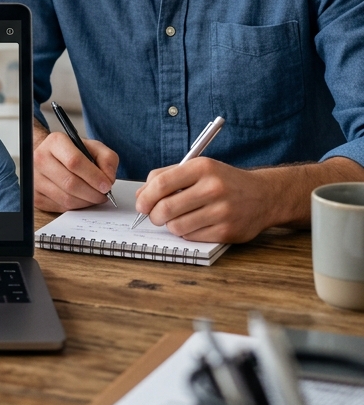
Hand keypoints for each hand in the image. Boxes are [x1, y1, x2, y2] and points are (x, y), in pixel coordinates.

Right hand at [33, 123, 118, 211]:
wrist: (50, 157)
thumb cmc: (74, 153)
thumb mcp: (94, 148)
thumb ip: (107, 158)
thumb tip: (108, 178)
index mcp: (55, 142)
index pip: (74, 162)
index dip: (94, 176)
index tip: (106, 185)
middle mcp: (40, 158)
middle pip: (70, 183)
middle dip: (92, 193)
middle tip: (103, 195)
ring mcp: (35, 178)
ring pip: (66, 198)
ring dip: (86, 202)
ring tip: (94, 197)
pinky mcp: (35, 196)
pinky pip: (60, 208)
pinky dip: (76, 207)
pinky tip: (81, 199)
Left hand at [134, 158, 272, 242]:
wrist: (264, 196)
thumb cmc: (223, 181)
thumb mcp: (198, 168)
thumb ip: (167, 177)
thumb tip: (141, 195)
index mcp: (202, 168)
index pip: (162, 183)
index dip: (145, 196)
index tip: (141, 204)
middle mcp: (213, 188)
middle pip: (166, 207)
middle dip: (153, 215)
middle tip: (154, 215)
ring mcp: (222, 212)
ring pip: (177, 226)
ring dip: (170, 225)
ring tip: (175, 219)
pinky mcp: (227, 231)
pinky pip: (192, 236)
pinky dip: (186, 233)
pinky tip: (193, 224)